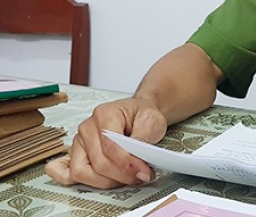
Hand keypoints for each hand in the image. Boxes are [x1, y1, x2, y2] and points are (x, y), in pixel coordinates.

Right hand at [45, 97, 167, 188]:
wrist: (138, 113)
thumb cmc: (141, 115)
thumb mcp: (152, 120)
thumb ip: (143, 138)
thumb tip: (136, 158)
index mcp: (104, 114)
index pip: (110, 145)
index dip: (127, 163)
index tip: (143, 172)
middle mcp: (87, 128)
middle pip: (98, 162)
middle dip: (121, 175)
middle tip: (141, 176)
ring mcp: (79, 142)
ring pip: (83, 172)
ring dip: (106, 181)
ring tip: (127, 178)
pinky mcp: (76, 155)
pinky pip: (65, 172)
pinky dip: (75, 181)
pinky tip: (92, 181)